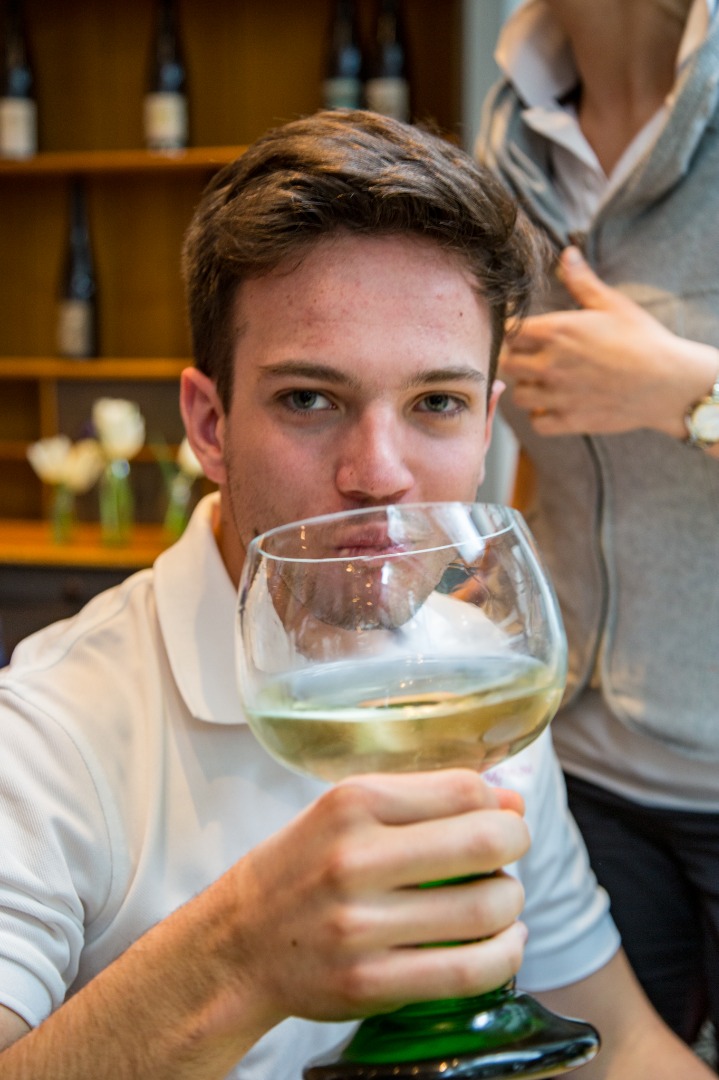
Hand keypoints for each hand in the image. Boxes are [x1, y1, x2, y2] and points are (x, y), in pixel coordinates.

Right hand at [217, 770, 529, 1031]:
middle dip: (517, 844)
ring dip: (512, 902)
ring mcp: (360, 925)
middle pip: (483, 842)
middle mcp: (355, 858)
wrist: (237, 943)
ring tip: (502, 900)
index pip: (462, 788)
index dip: (499, 802)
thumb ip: (422, 800)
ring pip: (484, 909)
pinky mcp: (369, 982)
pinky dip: (505, 955)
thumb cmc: (300, 868)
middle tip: (512, 851)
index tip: (503, 814)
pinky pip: (467, 971)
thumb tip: (510, 801)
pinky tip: (505, 943)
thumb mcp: (344, 812)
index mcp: (352, 802)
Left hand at [502, 246, 718, 437]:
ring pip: (519, 395)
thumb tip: (566, 253)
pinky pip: (537, 423)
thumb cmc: (642, 340)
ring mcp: (557, 395)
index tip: (517, 332)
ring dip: (527, 387)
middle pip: (505, 364)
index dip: (509, 330)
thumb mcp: (612, 304)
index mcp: (555, 331)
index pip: (508, 330)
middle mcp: (549, 364)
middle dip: (513, 359)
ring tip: (542, 381)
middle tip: (527, 357)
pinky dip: (541, 415)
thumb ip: (582, 281)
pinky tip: (553, 404)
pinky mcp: (569, 420)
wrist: (667, 382)